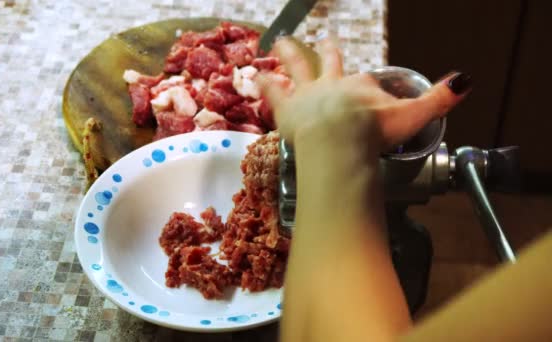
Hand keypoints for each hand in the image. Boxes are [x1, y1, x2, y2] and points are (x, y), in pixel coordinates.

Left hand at [258, 38, 471, 152]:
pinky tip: (258, 77)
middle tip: (326, 39)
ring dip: (290, 55)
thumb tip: (464, 82)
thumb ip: (439, 100)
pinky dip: (266, 86)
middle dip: (329, 52)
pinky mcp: (287, 109)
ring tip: (280, 42)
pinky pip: (274, 93)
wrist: (339, 141)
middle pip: (331, 63)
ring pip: (298, 68)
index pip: (366, 84)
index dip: (368, 88)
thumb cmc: (374, 131)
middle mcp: (333, 84)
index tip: (369, 91)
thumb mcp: (414, 116)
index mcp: (361, 87)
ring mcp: (307, 94)